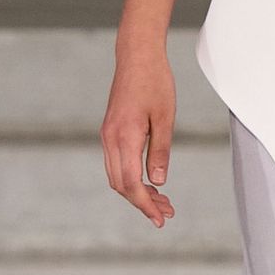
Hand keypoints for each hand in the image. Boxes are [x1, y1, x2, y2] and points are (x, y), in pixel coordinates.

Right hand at [101, 53, 177, 228]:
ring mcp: (107, 135)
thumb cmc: (155, 82)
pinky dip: (131, 177)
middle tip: (167, 212)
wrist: (136, 56)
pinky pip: (116, 163)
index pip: (132, 183)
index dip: (146, 204)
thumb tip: (159, 181)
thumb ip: (160, 151)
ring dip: (137, 191)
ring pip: (117, 176)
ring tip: (162, 200)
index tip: (161, 218)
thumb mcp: (165, 117)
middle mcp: (110, 139)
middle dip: (143, 202)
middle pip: (121, 185)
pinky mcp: (110, 131)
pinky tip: (149, 180)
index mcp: (124, 137)